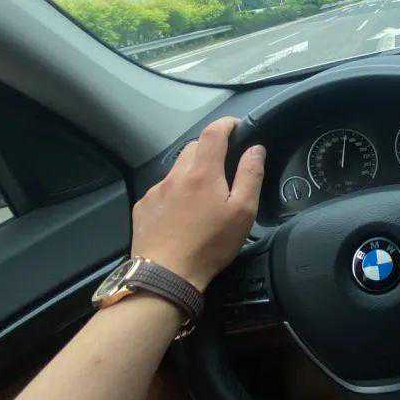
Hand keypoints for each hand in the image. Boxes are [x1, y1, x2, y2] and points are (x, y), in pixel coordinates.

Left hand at [131, 117, 264, 290]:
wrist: (165, 275)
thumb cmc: (209, 245)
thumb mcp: (243, 212)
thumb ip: (251, 176)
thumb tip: (255, 150)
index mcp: (202, 172)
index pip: (214, 132)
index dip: (227, 123)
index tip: (236, 126)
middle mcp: (176, 175)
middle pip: (193, 147)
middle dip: (210, 148)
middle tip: (225, 164)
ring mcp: (156, 191)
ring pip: (177, 169)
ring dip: (192, 172)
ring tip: (204, 196)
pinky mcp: (143, 208)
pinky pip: (163, 191)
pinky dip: (175, 193)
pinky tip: (182, 215)